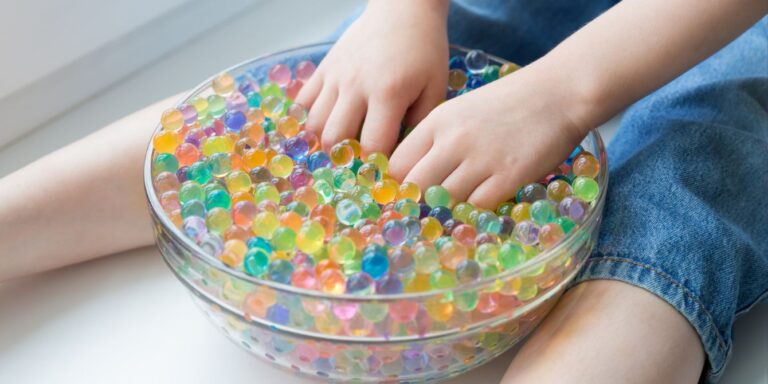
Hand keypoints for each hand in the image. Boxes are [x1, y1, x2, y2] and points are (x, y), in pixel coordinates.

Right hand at [296, 0, 448, 154]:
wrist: (404, 9)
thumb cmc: (425, 50)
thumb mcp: (435, 87)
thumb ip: (420, 124)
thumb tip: (402, 155)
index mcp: (388, 93)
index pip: (373, 146)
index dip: (377, 166)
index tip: (385, 171)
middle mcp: (356, 86)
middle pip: (334, 139)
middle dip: (345, 159)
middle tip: (358, 163)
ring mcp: (336, 76)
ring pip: (313, 124)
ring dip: (325, 141)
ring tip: (341, 146)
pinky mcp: (324, 67)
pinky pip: (302, 101)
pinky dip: (307, 118)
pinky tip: (323, 125)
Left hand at [389, 67, 587, 208]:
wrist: (559, 91)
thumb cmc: (510, 103)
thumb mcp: (462, 112)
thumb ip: (437, 140)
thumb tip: (415, 178)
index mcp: (437, 121)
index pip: (397, 165)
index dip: (399, 184)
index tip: (407, 194)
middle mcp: (453, 140)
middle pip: (416, 187)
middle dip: (420, 201)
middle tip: (430, 209)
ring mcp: (481, 159)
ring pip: (446, 201)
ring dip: (451, 208)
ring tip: (460, 205)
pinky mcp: (508, 176)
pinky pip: (478, 207)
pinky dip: (477, 211)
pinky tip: (484, 202)